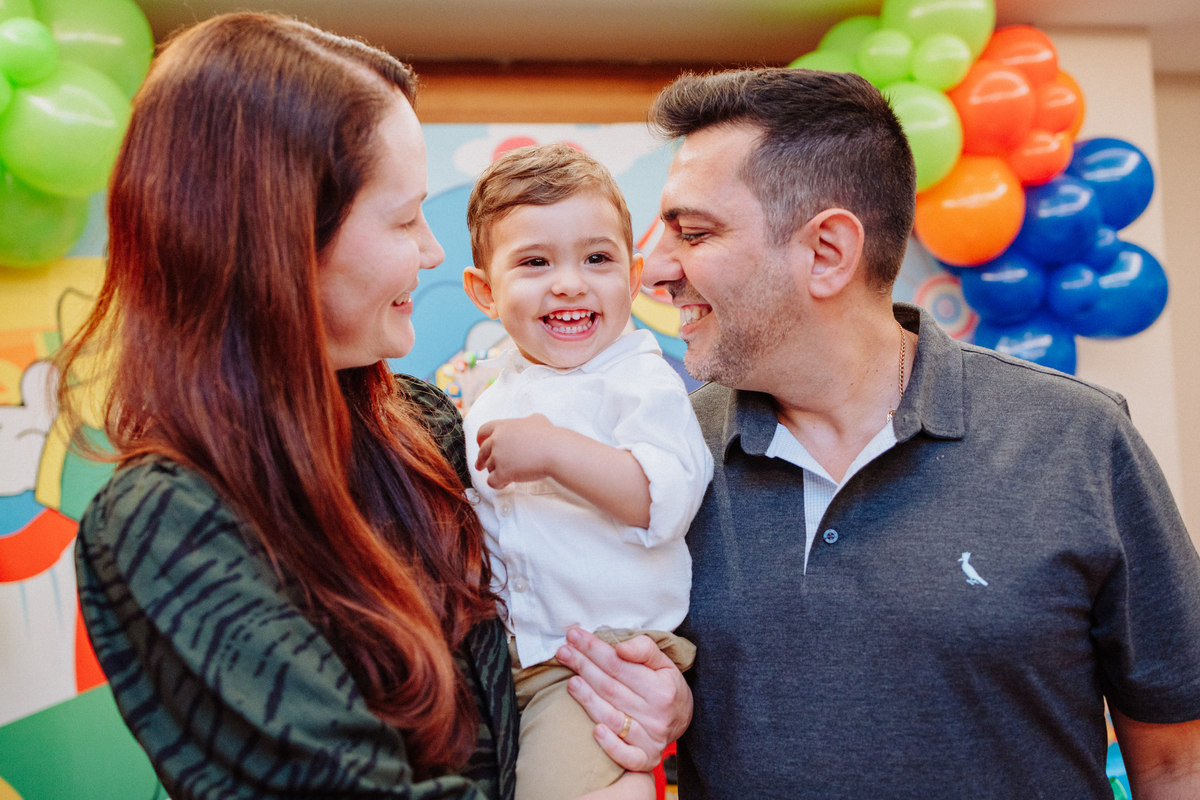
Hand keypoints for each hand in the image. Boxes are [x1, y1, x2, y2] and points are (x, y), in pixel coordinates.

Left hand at [475, 414, 558, 488]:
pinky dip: (498, 484)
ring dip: (496, 472)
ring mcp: (498, 457)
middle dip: (482, 460)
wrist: (555, 451)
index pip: (483, 431)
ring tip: (508, 475)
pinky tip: (506, 483)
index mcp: (502, 426)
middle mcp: (496, 440)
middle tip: (481, 466)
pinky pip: (492, 482)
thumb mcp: (537, 419)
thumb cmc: (549, 436)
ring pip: (489, 468)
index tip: (481, 445)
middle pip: (482, 452)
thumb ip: (526, 421)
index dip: (481, 440)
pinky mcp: (502, 472)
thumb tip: (529, 422)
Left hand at [556, 627, 691, 771]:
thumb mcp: (664, 662)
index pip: (619, 665)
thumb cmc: (666, 686)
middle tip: (563, 652)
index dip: (594, 649)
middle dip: (584, 667)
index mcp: (661, 689)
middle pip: (610, 688)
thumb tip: (619, 648)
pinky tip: (595, 730)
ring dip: (587, 699)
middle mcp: (656, 715)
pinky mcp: (646, 759)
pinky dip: (610, 745)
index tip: (574, 636)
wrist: (684, 720)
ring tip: (570, 681)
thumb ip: (644, 649)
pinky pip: (626, 756)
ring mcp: (650, 739)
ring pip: (612, 718)